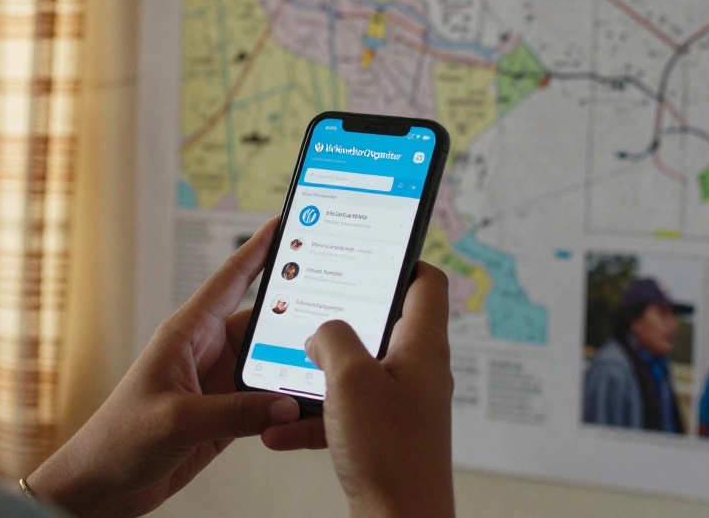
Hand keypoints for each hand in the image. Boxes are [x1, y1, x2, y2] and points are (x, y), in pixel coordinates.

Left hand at [27, 217, 301, 516]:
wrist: (100, 487)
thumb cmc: (116, 442)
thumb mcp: (178, 420)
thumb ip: (235, 412)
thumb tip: (285, 402)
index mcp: (185, 334)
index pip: (229, 281)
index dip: (257, 249)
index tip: (285, 223)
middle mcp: (203, 353)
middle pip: (260, 323)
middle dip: (294, 313)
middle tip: (334, 300)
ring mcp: (214, 385)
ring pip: (267, 363)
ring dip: (292, 364)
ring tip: (328, 359)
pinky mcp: (223, 416)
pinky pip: (264, 400)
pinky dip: (285, 401)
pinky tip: (306, 403)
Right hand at [262, 262, 455, 517]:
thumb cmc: (389, 454)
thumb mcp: (350, 378)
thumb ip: (332, 337)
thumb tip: (322, 331)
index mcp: (422, 345)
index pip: (426, 281)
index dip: (401, 260)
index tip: (367, 253)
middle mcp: (418, 371)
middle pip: (382, 325)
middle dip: (338, 322)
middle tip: (310, 313)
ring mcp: (403, 404)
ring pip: (355, 372)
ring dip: (317, 375)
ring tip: (284, 377)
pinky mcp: (386, 435)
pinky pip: (345, 413)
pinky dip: (314, 417)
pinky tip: (282, 430)